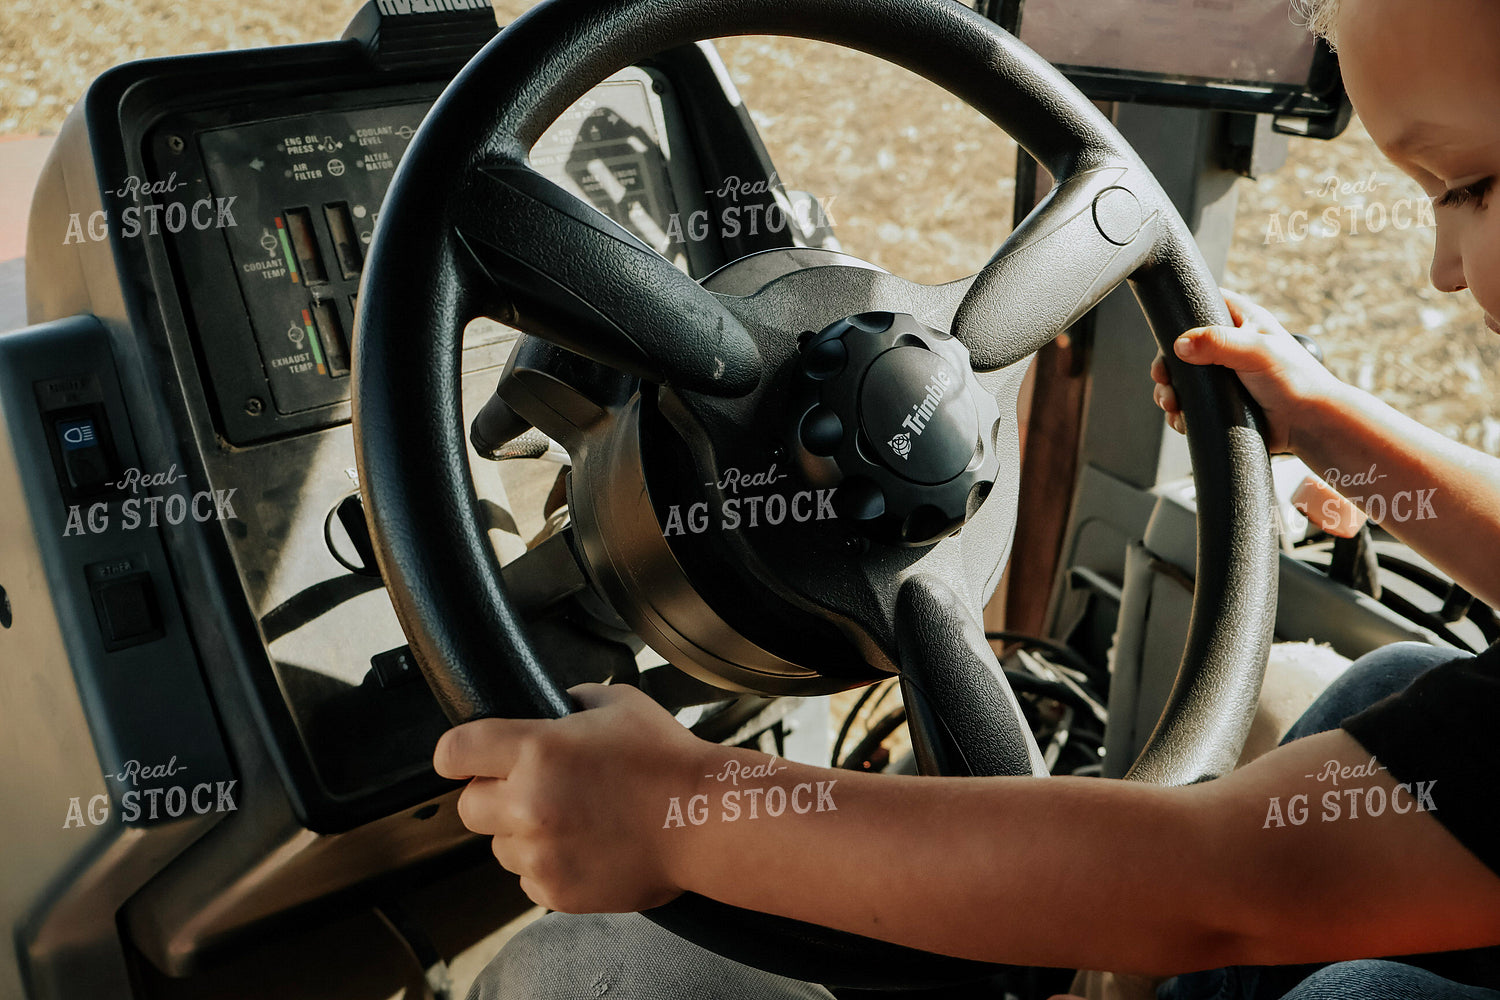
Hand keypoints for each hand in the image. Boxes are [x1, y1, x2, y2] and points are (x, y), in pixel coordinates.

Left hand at [433, 683, 709, 913]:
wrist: (705, 821)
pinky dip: (548, 866)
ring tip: (571, 819)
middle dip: (492, 795)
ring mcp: (541, 854)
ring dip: (522, 833)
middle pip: (468, 806)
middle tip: (531, 788)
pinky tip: (586, 845)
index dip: (458, 753)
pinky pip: (528, 879)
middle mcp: (529, 804)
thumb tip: (549, 709)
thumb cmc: (668, 761)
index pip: (454, 751)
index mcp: (537, 750)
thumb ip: (570, 703)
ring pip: (499, 846)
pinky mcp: (556, 892)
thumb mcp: (617, 704)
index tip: (467, 757)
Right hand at [1151, 288, 1342, 453]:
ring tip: (1173, 407)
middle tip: (1164, 381)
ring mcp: (1222, 376)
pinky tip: (1183, 420)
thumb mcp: (1257, 352)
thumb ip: (1218, 343)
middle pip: (1181, 348)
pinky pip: (1190, 405)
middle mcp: (1228, 346)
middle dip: (1166, 368)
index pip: (1200, 305)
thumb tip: (1180, 344)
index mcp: (1240, 321)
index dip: (1178, 316)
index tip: (1166, 338)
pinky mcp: (1220, 402)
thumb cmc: (1296, 381)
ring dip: (1169, 394)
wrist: (1309, 424)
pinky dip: (1180, 414)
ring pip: (1181, 380)